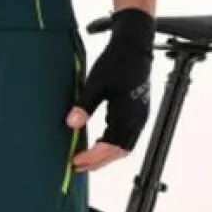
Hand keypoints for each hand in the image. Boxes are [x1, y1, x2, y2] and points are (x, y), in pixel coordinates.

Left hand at [66, 7, 154, 173]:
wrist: (134, 45)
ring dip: (106, 155)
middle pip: (119, 151)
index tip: (75, 161)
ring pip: (125, 146)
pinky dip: (113, 144)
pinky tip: (99, 141)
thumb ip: (84, 106)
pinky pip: (127, 136)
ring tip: (87, 159)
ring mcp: (140, 116)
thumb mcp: (96, 84)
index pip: (109, 146)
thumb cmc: (116, 61)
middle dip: (99, 162)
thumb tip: (71, 124)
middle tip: (78, 166)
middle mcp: (137, 119)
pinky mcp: (138, 111)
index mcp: (128, 114)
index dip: (92, 157)